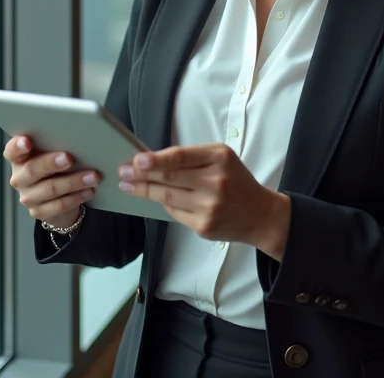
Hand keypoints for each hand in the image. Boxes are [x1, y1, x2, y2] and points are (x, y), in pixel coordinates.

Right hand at [4, 136, 100, 228]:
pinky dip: (76, 197)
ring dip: (73, 182)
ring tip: (92, 176)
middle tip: (69, 158)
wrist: (56, 197)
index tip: (27, 141)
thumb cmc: (55, 168)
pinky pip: (59, 205)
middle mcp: (19, 178)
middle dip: (51, 163)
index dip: (17, 146)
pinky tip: (89, 190)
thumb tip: (76, 138)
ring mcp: (28, 197)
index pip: (12, 151)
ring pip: (50, 189)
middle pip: (32, 169)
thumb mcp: (51, 155)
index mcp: (19, 159)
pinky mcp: (39, 211)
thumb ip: (55, 146)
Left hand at [118, 144, 289, 259]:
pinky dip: (163, 205)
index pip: (181, 157)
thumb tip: (152, 160)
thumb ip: (192, 158)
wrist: (259, 215)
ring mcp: (210, 206)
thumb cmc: (235, 181)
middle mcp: (216, 182)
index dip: (156, 159)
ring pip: (167, 197)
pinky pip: (175, 213)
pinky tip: (154, 199)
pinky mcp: (204, 226)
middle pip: (170, 177)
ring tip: (128, 186)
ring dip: (144, 191)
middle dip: (142, 175)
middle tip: (123, 171)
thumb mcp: (221, 159)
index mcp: (220, 158)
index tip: (137, 160)